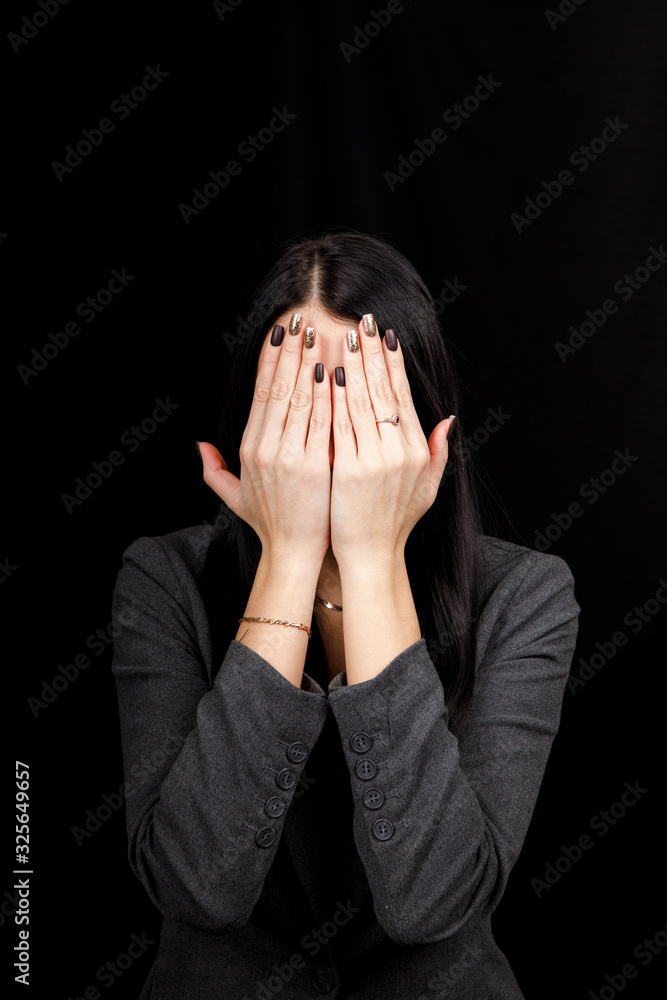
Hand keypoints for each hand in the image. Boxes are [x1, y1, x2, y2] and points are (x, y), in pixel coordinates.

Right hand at [197, 315, 331, 561]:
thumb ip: (214, 471)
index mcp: (250, 448)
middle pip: (279, 388)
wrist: (294, 554)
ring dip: (310, 363)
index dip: (269, 359)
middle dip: (290, 350)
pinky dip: (328, 395)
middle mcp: (266, 449)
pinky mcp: (315, 467)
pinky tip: (334, 372)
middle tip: (300, 320)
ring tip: (319, 334)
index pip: (261, 393)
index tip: (279, 332)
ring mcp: (290, 457)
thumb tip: (200, 446)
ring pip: (301, 400)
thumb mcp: (235, 496)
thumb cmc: (270, 523)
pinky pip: (323, 422)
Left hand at [330, 315, 454, 567]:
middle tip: (363, 321)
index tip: (385, 336)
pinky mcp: (349, 470)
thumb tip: (448, 419)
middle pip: (383, 391)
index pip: (403, 395)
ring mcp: (374, 460)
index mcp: (417, 450)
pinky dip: (334, 399)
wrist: (372, 555)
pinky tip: (327, 375)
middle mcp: (399, 452)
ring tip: (344, 337)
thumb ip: (438, 451)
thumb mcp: (428, 487)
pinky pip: (339, 426)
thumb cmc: (395, 522)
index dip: (394, 363)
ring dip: (352, 366)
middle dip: (372, 353)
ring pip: (361, 403)